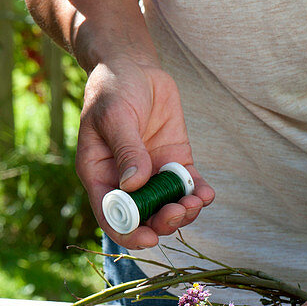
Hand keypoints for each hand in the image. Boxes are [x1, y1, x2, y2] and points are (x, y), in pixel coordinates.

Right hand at [77, 57, 214, 248]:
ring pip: (168, 206)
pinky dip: (199, 194)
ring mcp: (152, 173)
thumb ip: (126, 149)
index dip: (130, 233)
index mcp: (100, 175)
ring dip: (184, 212)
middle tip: (179, 210)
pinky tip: (206, 193)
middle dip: (163, 222)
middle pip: (144, 218)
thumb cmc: (113, 88)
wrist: (133, 66)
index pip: (112, 216)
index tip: (150, 239)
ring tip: (196, 201)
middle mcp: (126, 181)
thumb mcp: (114, 116)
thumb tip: (134, 184)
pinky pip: (187, 186)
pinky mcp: (174, 162)